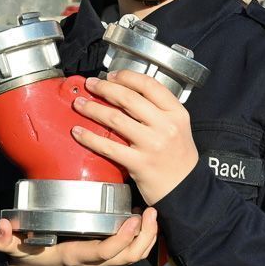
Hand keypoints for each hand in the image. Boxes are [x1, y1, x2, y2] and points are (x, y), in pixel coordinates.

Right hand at [0, 208, 158, 265]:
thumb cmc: (27, 260)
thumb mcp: (11, 249)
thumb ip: (2, 239)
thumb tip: (0, 226)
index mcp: (74, 257)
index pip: (104, 252)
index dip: (122, 238)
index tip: (133, 219)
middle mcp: (92, 263)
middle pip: (128, 257)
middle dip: (144, 237)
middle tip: (151, 211)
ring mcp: (102, 265)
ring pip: (133, 258)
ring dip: (147, 238)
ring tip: (151, 213)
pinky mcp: (106, 262)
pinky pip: (130, 255)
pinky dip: (142, 240)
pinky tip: (143, 220)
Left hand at [71, 71, 199, 205]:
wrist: (186, 189)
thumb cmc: (179, 158)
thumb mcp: (179, 127)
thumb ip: (159, 110)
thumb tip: (126, 93)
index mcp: (177, 113)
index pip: (149, 85)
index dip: (126, 76)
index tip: (111, 75)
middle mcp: (166, 126)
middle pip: (128, 98)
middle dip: (104, 88)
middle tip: (90, 85)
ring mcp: (152, 145)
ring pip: (115, 118)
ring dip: (92, 109)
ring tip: (80, 104)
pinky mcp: (139, 163)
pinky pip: (108, 146)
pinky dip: (89, 137)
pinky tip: (78, 132)